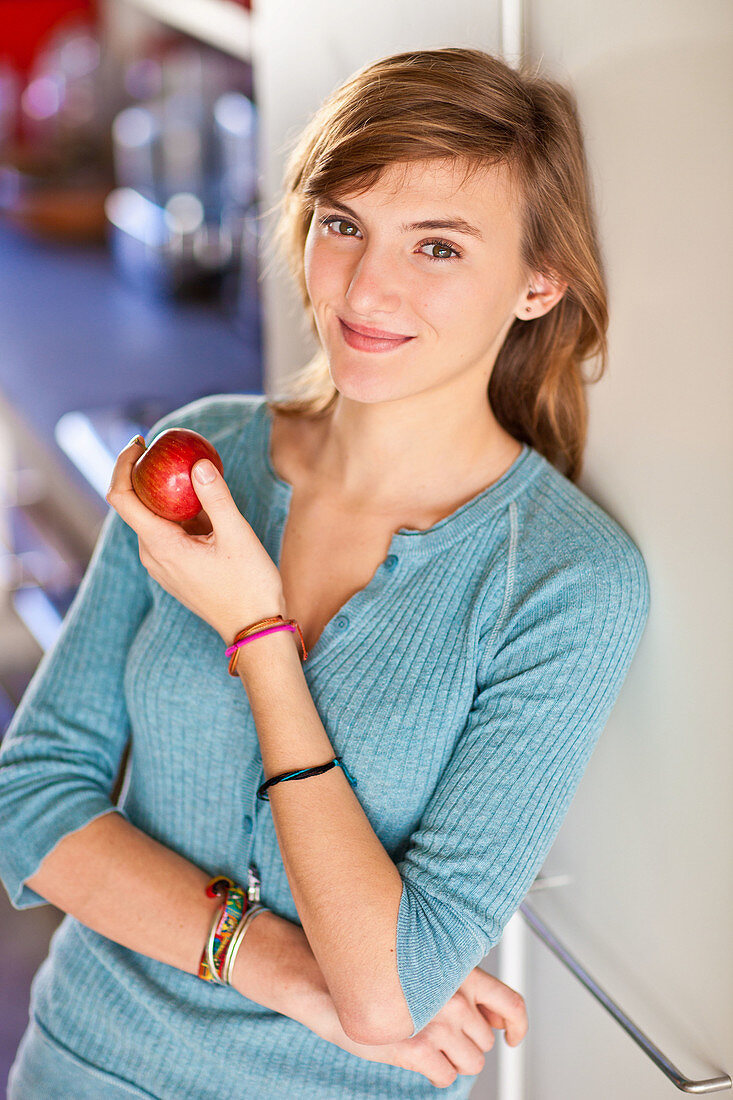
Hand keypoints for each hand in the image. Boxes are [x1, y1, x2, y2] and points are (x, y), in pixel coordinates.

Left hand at [105, 438, 286, 643]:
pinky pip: (166, 536)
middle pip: (135, 506)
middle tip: (169, 450)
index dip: (123, 465)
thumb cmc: (249, 586)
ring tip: (191, 474)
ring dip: (166, 496)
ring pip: (153, 521)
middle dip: (146, 475)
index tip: (139, 443)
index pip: (121, 497)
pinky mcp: (174, 572)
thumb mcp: (237, 536)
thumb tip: (198, 463)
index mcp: (160, 545)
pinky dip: (177, 515)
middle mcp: (152, 556)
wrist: (255, 630)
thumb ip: (216, 497)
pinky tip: (202, 506)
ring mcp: (161, 567)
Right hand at [314, 965, 527, 1088]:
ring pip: (472, 1062)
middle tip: (445, 1034)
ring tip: (431, 1044)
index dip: (517, 1025)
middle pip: (486, 1040)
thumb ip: (456, 984)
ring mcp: (436, 1023)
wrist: (327, 980)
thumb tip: (487, 1011)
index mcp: (459, 972)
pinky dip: (435, 1072)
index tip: (511, 1035)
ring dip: (455, 1059)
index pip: (510, 1003)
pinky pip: (445, 1076)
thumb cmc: (371, 969)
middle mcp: (453, 997)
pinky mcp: (416, 1048)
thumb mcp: (420, 966)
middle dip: (469, 1042)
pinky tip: (418, 1056)